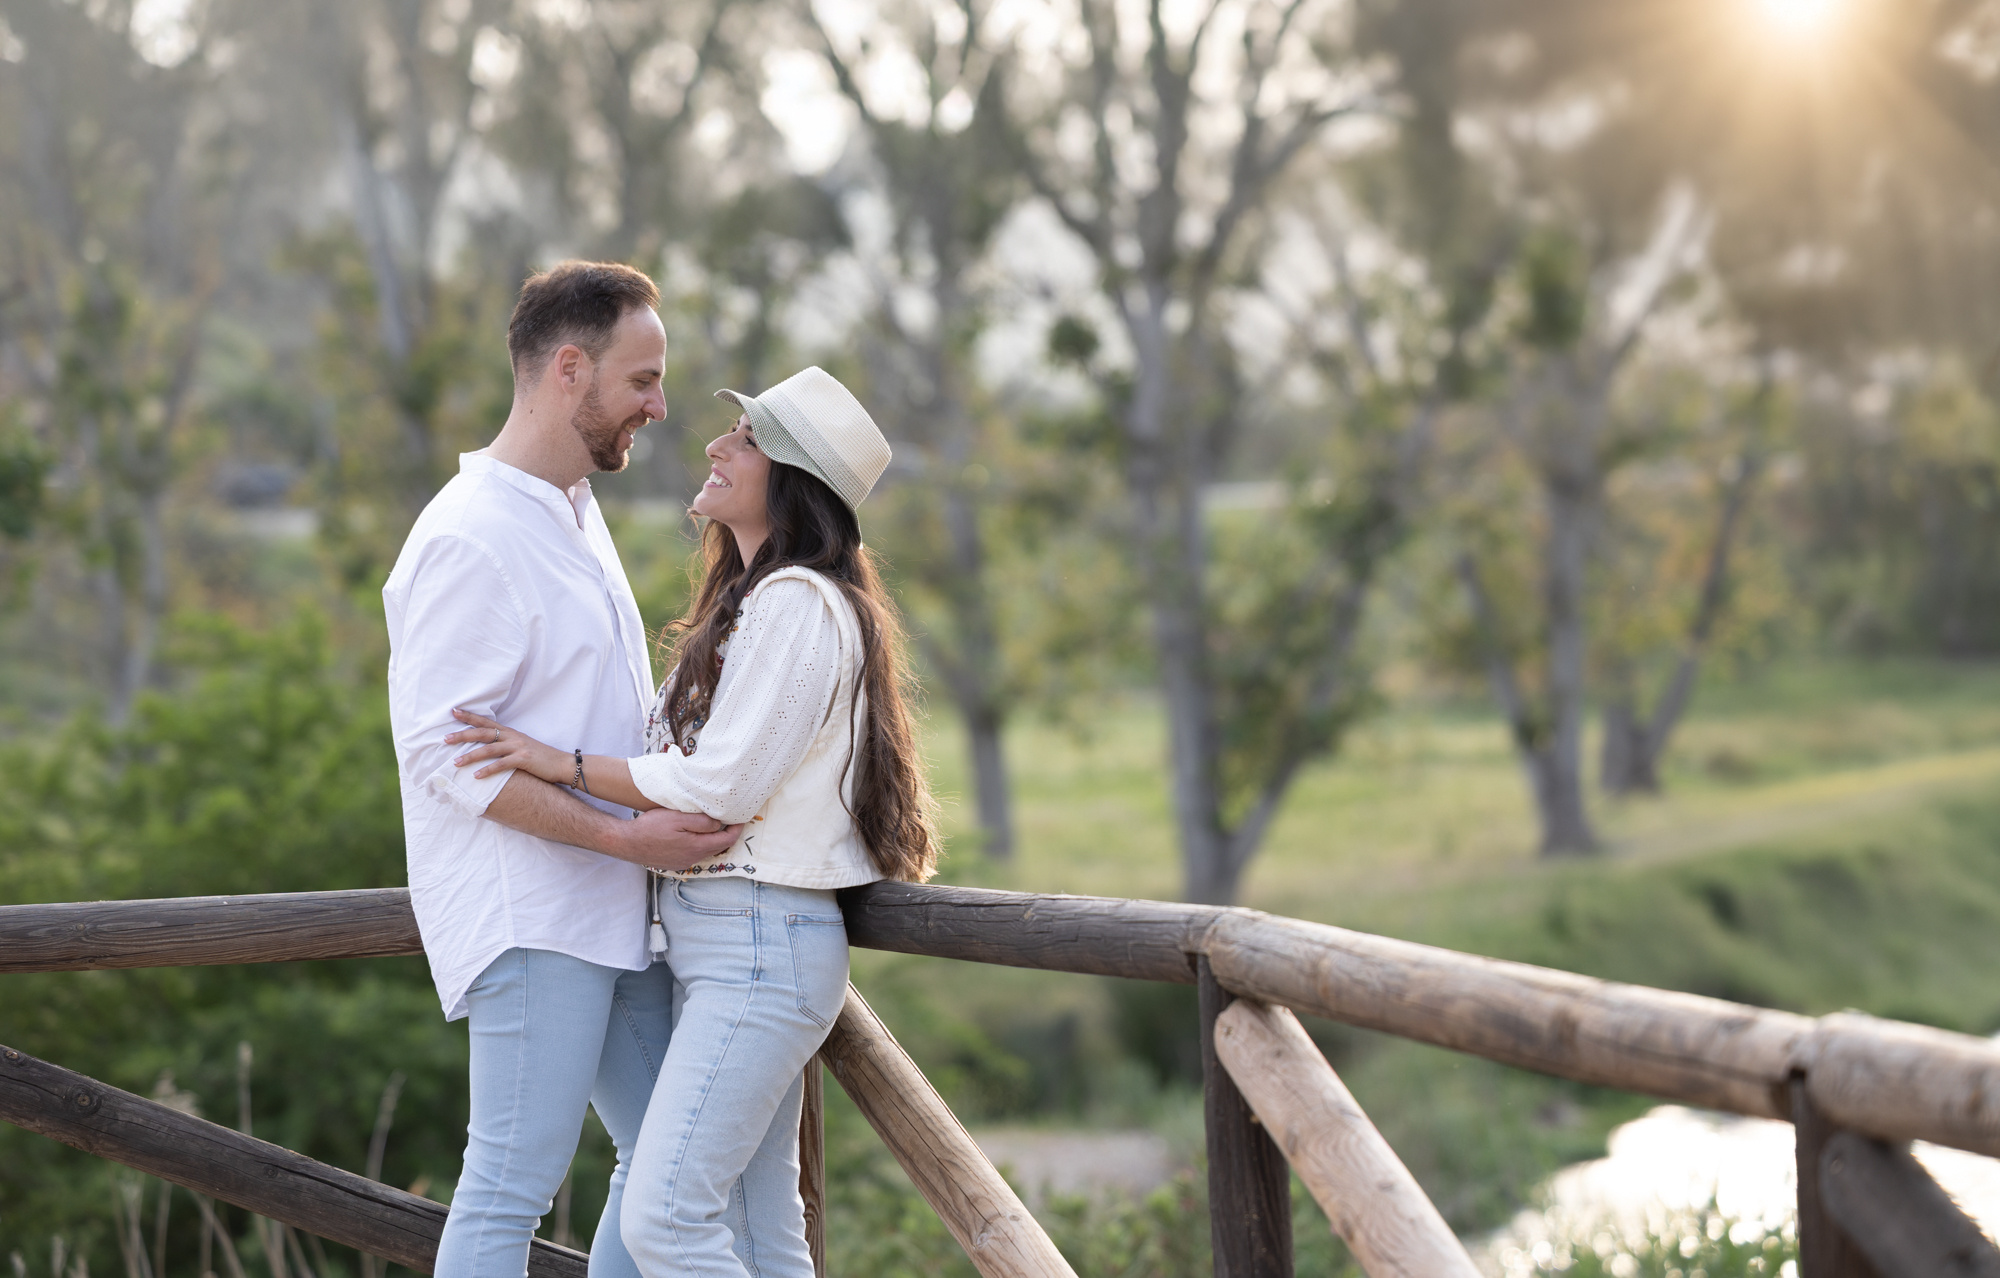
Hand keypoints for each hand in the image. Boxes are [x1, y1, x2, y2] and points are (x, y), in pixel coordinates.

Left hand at [446, 709, 571, 785]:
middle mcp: (512, 737)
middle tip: (445, 738)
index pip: (486, 722)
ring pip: (488, 749)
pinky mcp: (523, 760)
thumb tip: (488, 749)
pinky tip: (476, 776)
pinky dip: (487, 770)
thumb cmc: (541, 758)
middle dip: (463, 735)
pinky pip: (501, 764)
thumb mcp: (522, 747)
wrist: (562, 764)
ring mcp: (518, 747)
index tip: (453, 711)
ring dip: (470, 756)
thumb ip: (506, 746)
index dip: (469, 716)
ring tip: (455, 762)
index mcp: (511, 732)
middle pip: (483, 733)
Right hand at [618, 807, 743, 871]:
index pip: (727, 840)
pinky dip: (699, 842)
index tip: (742, 816)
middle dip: (726, 832)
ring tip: (712, 822)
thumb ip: (701, 822)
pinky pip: (694, 852)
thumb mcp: (678, 818)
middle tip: (729, 817)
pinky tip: (693, 832)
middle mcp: (693, 858)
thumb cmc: (651, 828)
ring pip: (705, 849)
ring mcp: (683, 862)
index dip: (737, 828)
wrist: (627, 843)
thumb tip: (719, 824)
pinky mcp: (674, 862)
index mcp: (698, 847)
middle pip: (718, 846)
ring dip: (711, 837)